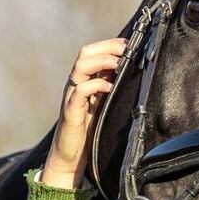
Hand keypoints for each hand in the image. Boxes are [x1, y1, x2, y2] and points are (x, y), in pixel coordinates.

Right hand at [43, 37, 127, 190]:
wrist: (69, 156)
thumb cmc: (87, 132)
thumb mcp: (102, 105)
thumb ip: (109, 88)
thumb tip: (128, 72)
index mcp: (83, 81)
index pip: (92, 52)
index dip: (109, 44)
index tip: (129, 43)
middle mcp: (75, 84)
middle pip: (84, 54)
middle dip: (106, 47)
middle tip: (125, 49)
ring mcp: (71, 96)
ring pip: (80, 67)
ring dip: (101, 61)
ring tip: (118, 64)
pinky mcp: (70, 111)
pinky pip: (79, 91)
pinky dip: (95, 85)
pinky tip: (109, 88)